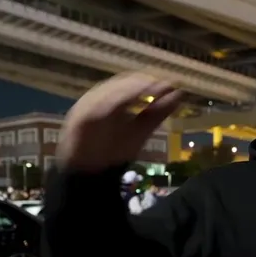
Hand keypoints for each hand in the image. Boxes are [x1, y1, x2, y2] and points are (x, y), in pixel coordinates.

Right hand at [56, 72, 185, 172]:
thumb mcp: (141, 130)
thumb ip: (157, 113)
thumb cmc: (114, 150)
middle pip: (119, 85)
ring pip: (105, 94)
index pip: (131, 83)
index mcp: (112, 97)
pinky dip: (106, 106)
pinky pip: (91, 111)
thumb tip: (178, 93)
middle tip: (159, 86)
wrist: (92, 174)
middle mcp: (97, 98)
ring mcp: (85, 108)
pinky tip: (122, 104)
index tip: (168, 84)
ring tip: (145, 90)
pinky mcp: (77, 122)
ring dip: (125, 91)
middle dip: (140, 84)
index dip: (149, 82)